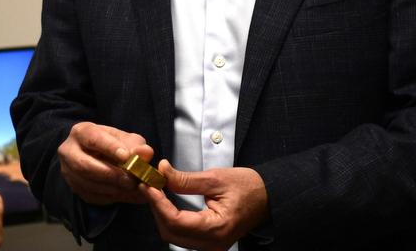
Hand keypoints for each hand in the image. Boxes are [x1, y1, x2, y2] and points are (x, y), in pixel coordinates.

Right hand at [58, 121, 154, 205]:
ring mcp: (68, 172)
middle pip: (85, 165)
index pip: (93, 139)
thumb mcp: (125, 139)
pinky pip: (93, 196)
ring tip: (134, 189)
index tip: (127, 156)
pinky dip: (113, 198)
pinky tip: (129, 195)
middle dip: (111, 174)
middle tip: (132, 180)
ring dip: (113, 189)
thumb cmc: (112, 144)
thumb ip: (136, 145)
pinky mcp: (75, 188)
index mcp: (81, 132)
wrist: (96, 155)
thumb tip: (145, 153)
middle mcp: (68, 151)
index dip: (110, 148)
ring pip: (88, 184)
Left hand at [140, 161, 268, 250]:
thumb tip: (161, 172)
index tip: (148, 185)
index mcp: (217, 228)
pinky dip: (170, 219)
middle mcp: (213, 243)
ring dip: (161, 214)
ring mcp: (211, 245)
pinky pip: (182, 235)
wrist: (267, 197)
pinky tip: (166, 202)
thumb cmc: (248, 187)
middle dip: (156, 208)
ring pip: (173, 235)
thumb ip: (185, 179)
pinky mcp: (208, 242)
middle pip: (171, 232)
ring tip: (156, 191)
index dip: (158, 203)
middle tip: (149, 185)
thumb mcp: (215, 178)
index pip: (176, 221)